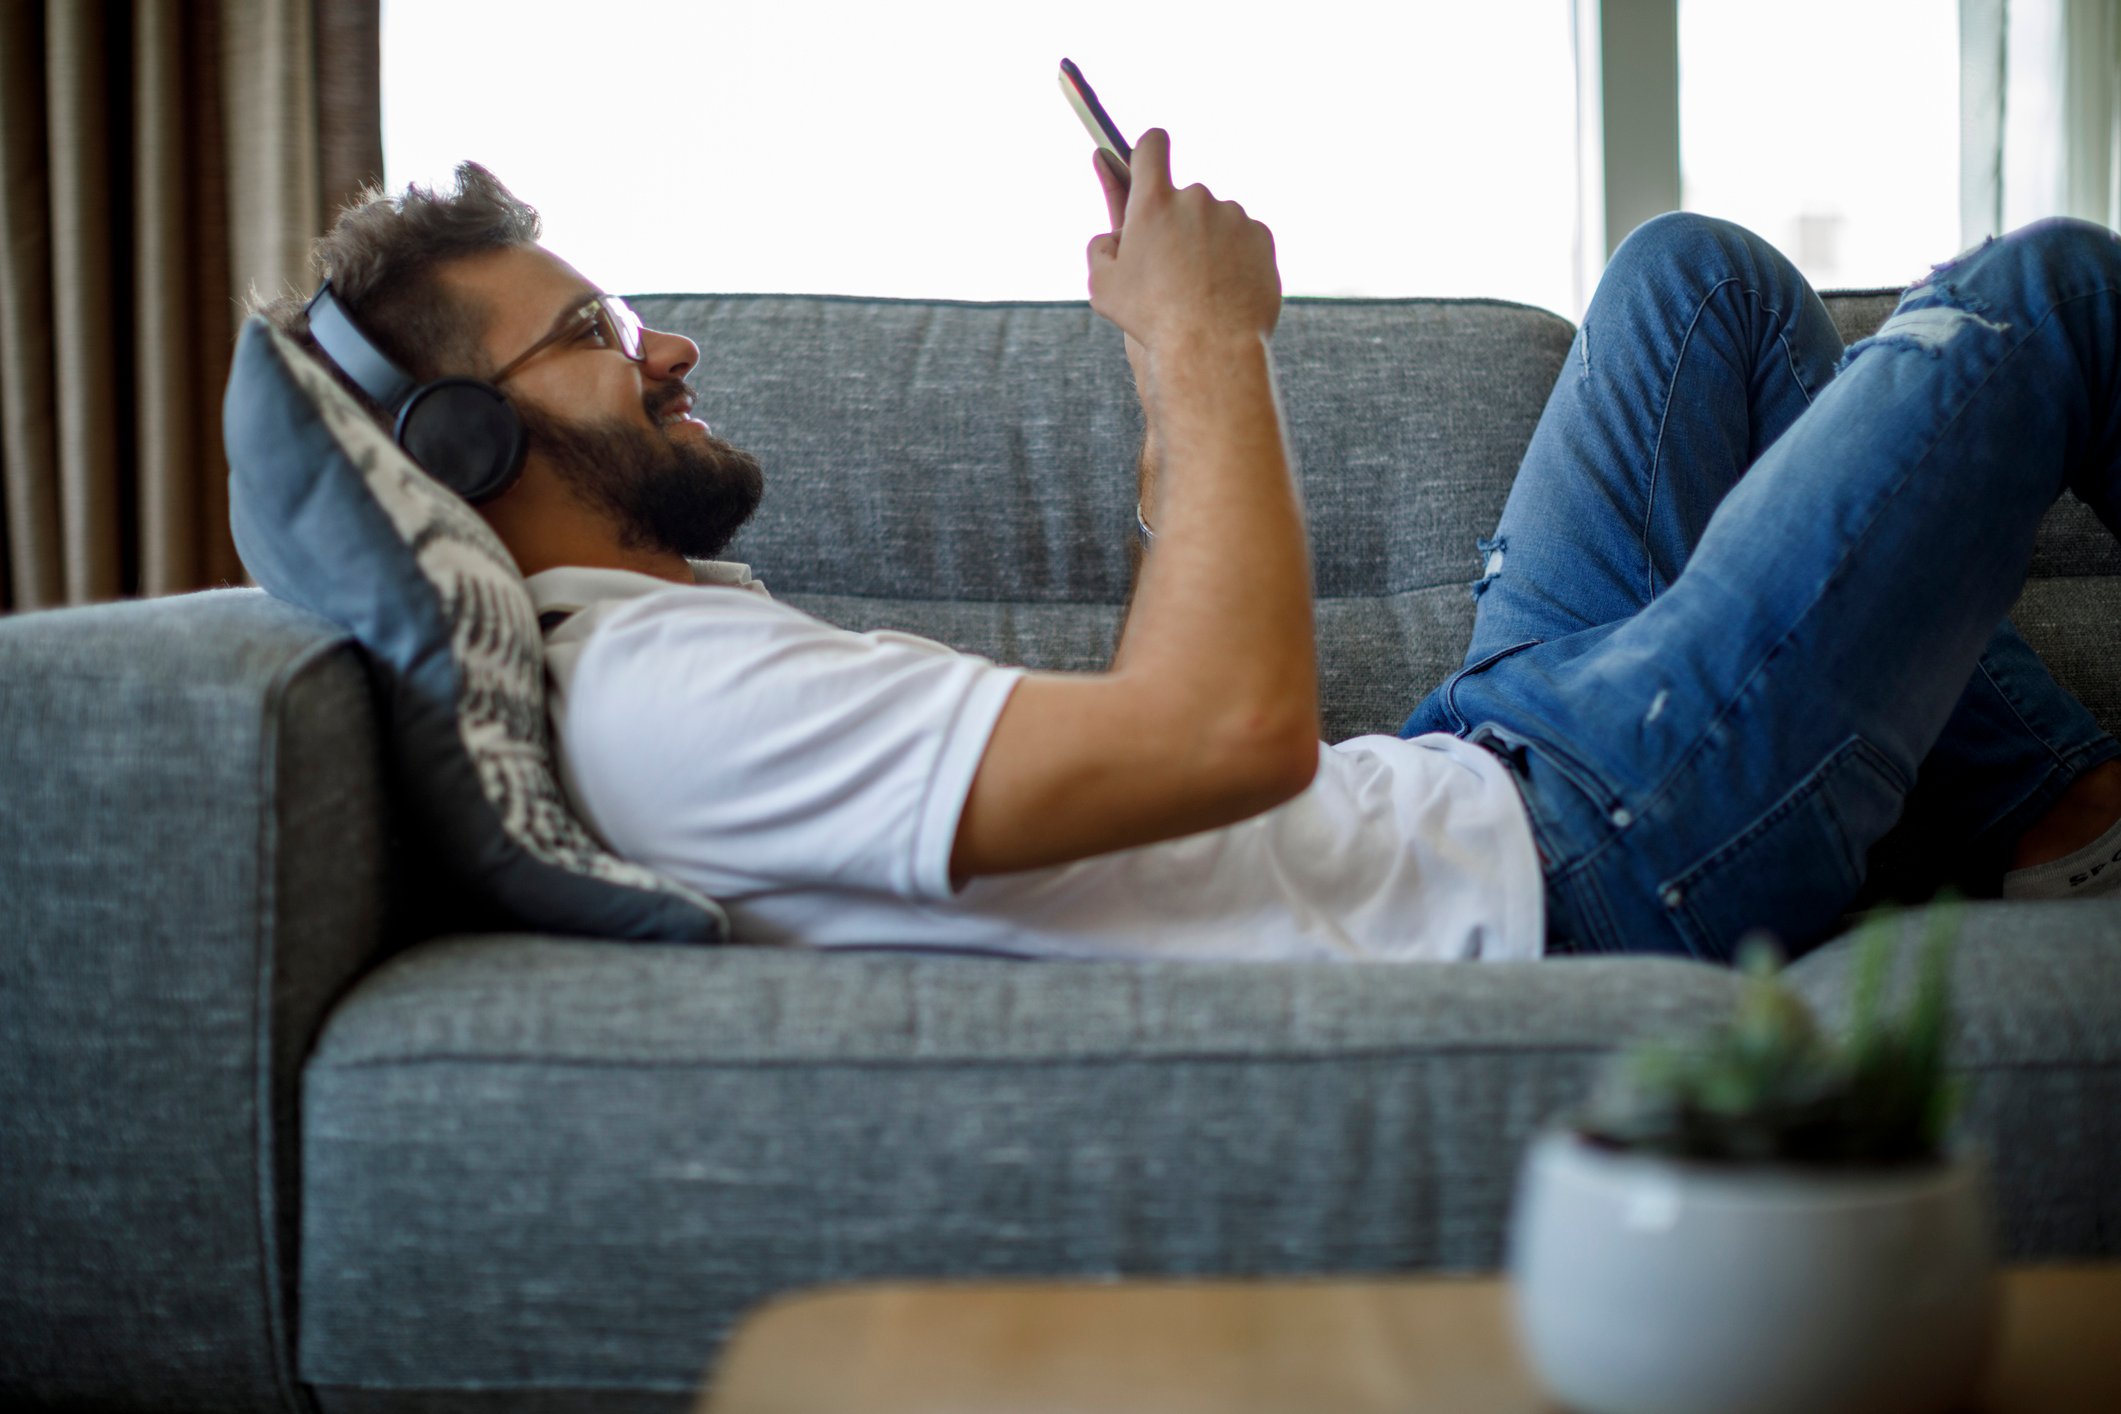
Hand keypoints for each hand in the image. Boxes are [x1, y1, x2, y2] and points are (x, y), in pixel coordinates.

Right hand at [1085, 129, 1280, 353]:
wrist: (1211, 347)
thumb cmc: (1151, 319)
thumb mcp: (1103, 286)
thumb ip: (1101, 248)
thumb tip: (1113, 235)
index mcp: (1154, 203)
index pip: (1151, 145)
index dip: (1148, 150)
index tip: (1148, 159)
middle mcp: (1196, 199)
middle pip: (1184, 196)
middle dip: (1176, 222)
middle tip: (1169, 267)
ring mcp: (1233, 216)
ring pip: (1215, 220)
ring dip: (1206, 243)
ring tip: (1199, 288)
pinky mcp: (1261, 236)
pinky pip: (1242, 239)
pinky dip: (1234, 258)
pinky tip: (1224, 290)